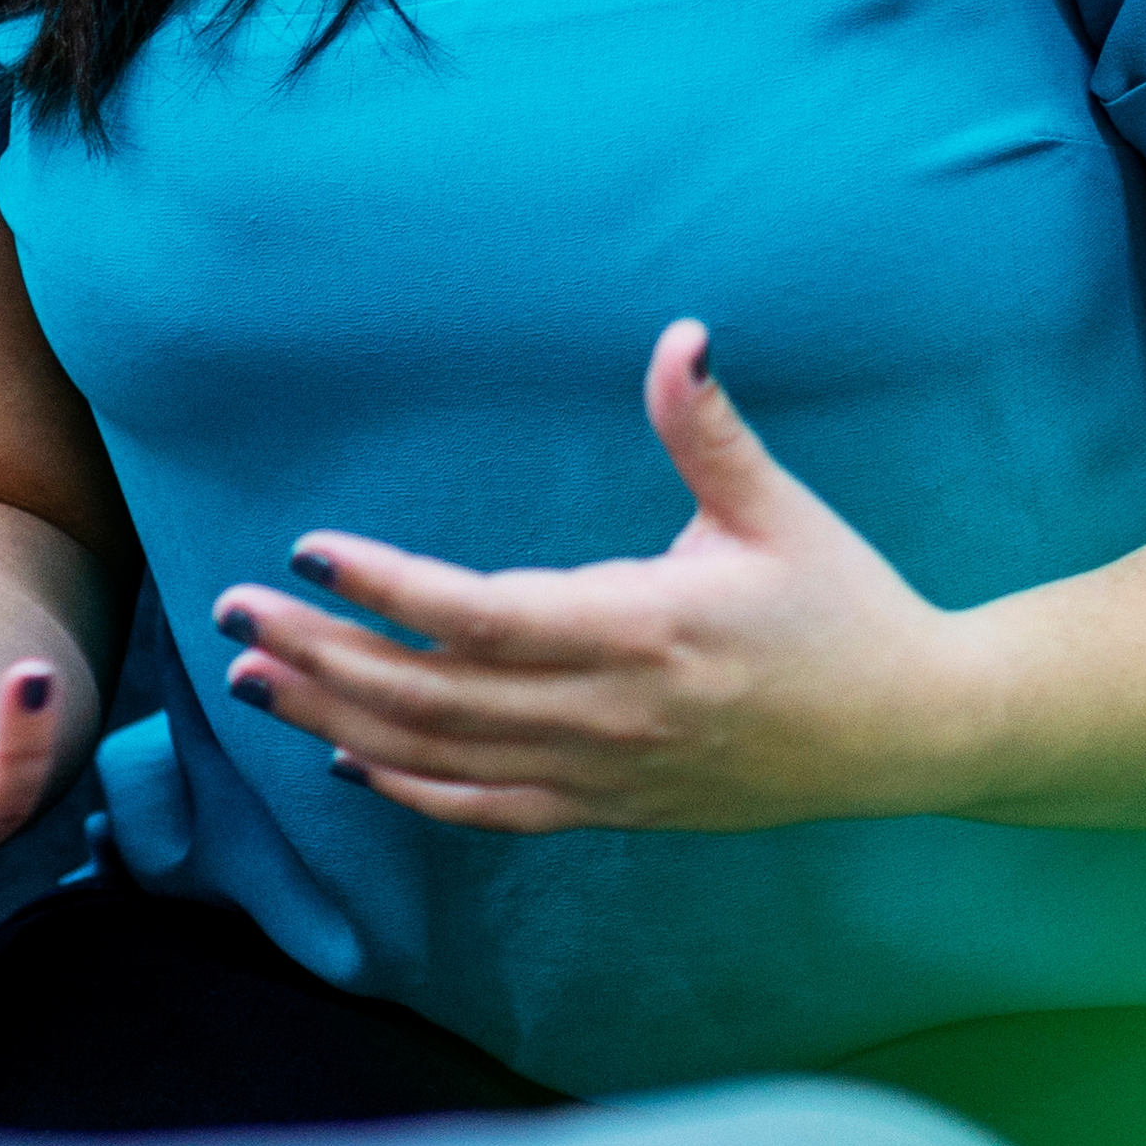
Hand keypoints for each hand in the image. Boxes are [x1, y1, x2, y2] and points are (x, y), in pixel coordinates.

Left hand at [216, 325, 982, 836]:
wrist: (913, 732)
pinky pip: (488, 809)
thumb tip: (679, 335)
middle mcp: (609, 712)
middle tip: (232, 609)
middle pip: (430, 692)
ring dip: (336, 714)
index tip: (310, 548)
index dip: (385, 585)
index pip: (479, 614)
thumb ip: (707, 430)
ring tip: (253, 675)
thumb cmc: (846, 608)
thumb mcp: (777, 511)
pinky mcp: (613, 810)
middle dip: (321, 650)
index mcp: (643, 627)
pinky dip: (407, 786)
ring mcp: (606, 773)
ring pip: (441, 755)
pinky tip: (343, 754)